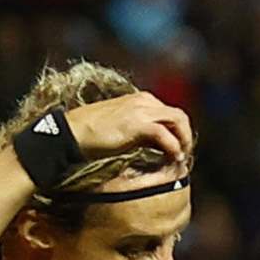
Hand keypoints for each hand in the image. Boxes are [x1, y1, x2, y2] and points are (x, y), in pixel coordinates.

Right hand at [65, 92, 194, 168]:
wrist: (73, 133)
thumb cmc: (93, 134)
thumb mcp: (123, 128)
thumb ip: (142, 132)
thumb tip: (158, 145)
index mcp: (141, 100)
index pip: (170, 113)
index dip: (179, 132)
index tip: (179, 149)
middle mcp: (144, 101)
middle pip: (179, 116)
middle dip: (185, 136)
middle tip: (184, 155)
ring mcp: (142, 110)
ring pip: (178, 121)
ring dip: (184, 141)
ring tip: (180, 158)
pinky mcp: (138, 124)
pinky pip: (165, 134)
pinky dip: (173, 147)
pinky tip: (172, 159)